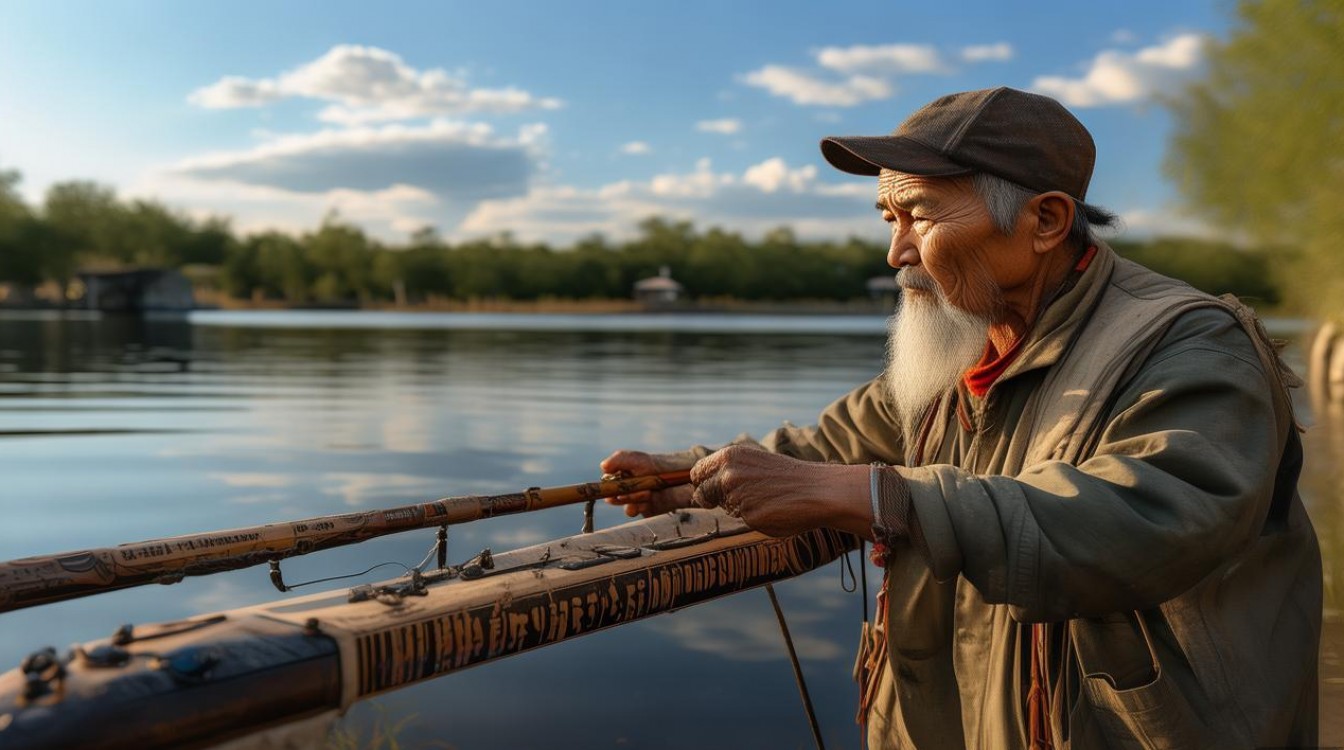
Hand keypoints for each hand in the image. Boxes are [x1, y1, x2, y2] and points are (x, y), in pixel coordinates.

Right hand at [599, 450, 695, 516]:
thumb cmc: (649, 464)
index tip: (613, 492)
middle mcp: (623, 494)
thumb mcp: (634, 458)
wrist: (671, 473)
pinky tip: (651, 499)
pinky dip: (645, 507)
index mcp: (616, 482)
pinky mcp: (645, 511)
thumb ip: (618, 460)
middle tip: (633, 490)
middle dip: (624, 496)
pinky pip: (642, 514)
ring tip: (647, 492)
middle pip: (615, 501)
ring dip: (636, 501)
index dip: (608, 491)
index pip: (606, 490)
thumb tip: (603, 466)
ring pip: (629, 509)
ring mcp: (634, 503)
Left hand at [689, 445, 869, 537]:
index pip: (697, 472)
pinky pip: (742, 520)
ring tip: (764, 501)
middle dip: (712, 499)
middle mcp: (728, 472)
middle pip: (701, 493)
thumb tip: (700, 490)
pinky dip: (753, 519)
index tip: (711, 491)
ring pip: (723, 508)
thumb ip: (729, 472)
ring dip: (737, 509)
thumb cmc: (787, 478)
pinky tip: (772, 511)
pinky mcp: (748, 514)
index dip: (703, 483)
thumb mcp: (753, 464)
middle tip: (739, 500)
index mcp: (730, 455)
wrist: (819, 490)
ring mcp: (736, 494)